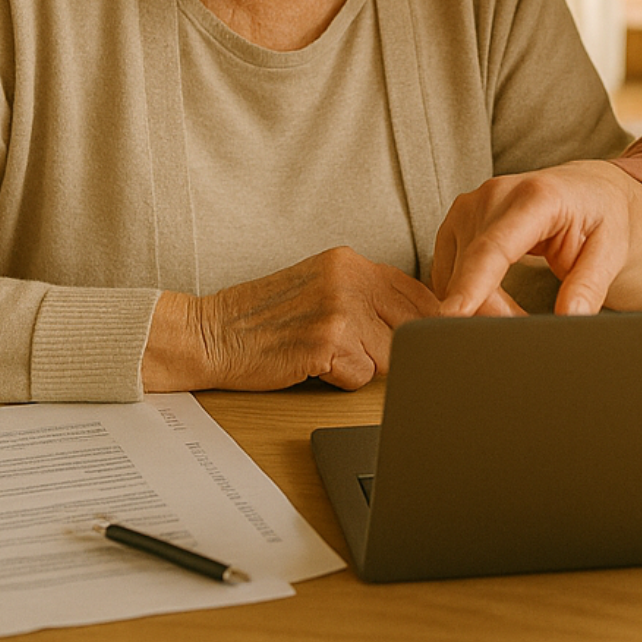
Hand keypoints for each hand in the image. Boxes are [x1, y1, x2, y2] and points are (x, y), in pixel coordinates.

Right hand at [141, 246, 438, 392]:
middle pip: (414, 324)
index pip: (418, 292)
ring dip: (366, 365)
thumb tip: (420, 318)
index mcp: (350, 261)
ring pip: (391, 355)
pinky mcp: (327, 343)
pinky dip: (343, 380)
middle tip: (368, 354)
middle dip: (401, 348)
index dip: (429, 323)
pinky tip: (313, 366)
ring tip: (328, 355)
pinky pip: (362, 377)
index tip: (430, 340)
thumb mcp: (320, 284)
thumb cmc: (263, 317)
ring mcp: (340, 309)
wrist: (211, 333)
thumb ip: (366, 293)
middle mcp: (350, 278)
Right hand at [432, 160, 641, 317]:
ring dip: (479, 306)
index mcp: (537, 197)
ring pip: (454, 276)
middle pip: (472, 269)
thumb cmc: (599, 217)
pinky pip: (447, 273)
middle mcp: (495, 194)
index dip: (472, 283)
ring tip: (520, 313)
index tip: (453, 315)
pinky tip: (498, 300)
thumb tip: (570, 318)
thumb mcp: (611, 250)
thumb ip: (589, 285)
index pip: (495, 247)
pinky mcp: (455, 221)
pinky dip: (467, 295)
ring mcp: (470, 205)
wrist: (585, 190)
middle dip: (493, 313)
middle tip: (528, 333)